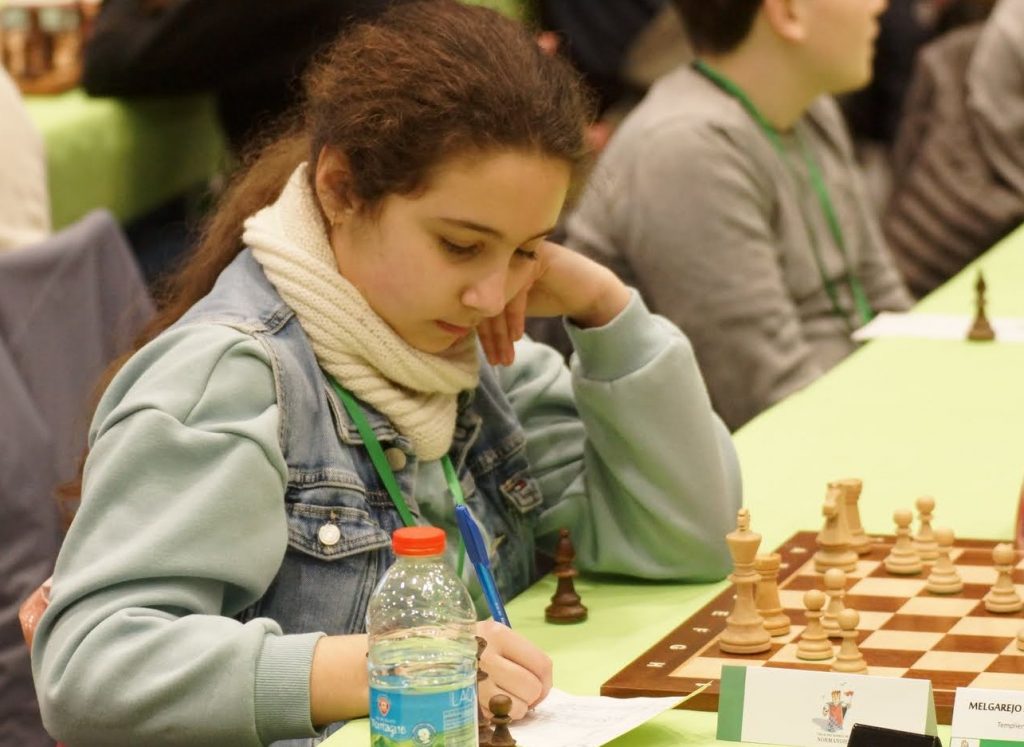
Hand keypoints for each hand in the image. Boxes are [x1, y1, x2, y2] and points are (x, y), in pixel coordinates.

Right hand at [476, 619, 551, 719]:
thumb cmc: (470, 645)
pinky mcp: (466, 701)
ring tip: (504, 695)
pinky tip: (490, 701)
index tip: (541, 684)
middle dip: (532, 695)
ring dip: (517, 707)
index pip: (541, 663)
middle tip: (520, 691)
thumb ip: (520, 654)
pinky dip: (500, 714)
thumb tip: (543, 685)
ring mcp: (475, 681)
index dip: (547, 680)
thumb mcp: (494, 636)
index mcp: (498, 634)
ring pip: (518, 707)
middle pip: (532, 687)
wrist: (427, 654)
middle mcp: (486, 656)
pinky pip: (499, 717)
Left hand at [477, 241, 630, 365]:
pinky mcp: (535, 257)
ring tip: (505, 358)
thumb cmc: (545, 296)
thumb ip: (489, 312)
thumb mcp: (511, 307)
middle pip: (487, 299)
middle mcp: (502, 254)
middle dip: (492, 336)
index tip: (487, 357)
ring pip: (501, 297)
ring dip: (502, 333)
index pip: (478, 300)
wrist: (585, 290)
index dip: (481, 332)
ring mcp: (518, 253)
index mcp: (491, 264)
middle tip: (496, 362)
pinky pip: (517, 290)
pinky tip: (518, 336)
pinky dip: (515, 317)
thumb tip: (458, 328)